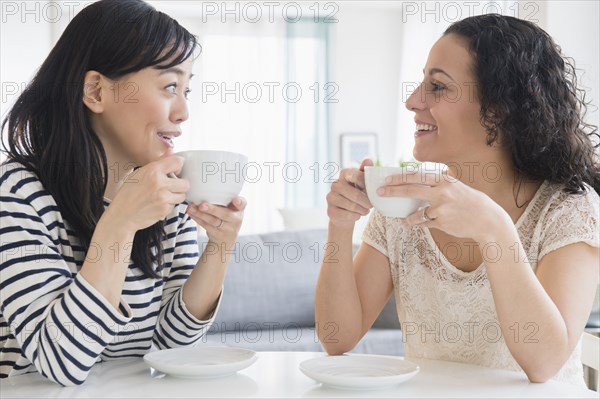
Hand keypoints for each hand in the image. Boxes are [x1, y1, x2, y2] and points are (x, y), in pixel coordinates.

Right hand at [105, 156, 189, 232]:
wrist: (122, 215)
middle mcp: (159, 183)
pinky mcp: (164, 210)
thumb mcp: (139, 173)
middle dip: (180, 185)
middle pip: (186, 183)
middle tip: (171, 187)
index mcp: (152, 170)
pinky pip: (174, 206)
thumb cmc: (129, 193)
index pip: (178, 162)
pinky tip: (158, 204)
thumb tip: (171, 151)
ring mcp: (163, 198)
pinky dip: (169, 205)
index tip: (175, 171)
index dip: (178, 167)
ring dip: (176, 196)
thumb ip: (159, 163)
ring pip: (182, 195)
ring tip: (164, 196)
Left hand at [186, 197, 245, 246]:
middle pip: (225, 215)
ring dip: (201, 214)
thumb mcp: (231, 208)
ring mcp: (227, 229)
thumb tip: (205, 186)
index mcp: (239, 209)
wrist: (226, 239)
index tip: (235, 200)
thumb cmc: (226, 217)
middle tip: (202, 205)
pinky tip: (191, 213)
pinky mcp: (218, 235)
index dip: (239, 202)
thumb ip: (224, 199)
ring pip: (213, 221)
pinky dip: (197, 219)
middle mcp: (236, 219)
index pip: (242, 204)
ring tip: (191, 208)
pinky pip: (206, 226)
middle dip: (213, 209)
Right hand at [326, 159, 372, 227]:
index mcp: (343, 174)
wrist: (344, 214)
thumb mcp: (362, 183)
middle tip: (371, 205)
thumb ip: (365, 172)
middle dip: (367, 202)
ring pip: (352, 206)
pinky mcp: (330, 211)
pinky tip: (357, 215)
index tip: (372, 191)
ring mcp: (330, 198)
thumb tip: (368, 160)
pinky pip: (348, 215)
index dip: (366, 185)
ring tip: (365, 210)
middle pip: (355, 195)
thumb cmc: (356, 195)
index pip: (357, 176)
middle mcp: (335, 184)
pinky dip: (356, 217)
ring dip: (362, 210)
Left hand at [378, 170, 510, 241]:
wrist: (487, 219)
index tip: (387, 178)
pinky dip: (417, 223)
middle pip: (411, 190)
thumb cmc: (469, 201)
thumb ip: (437, 182)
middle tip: (380, 192)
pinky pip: (424, 223)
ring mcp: (442, 209)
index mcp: (444, 180)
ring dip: (407, 217)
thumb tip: (415, 179)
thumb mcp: (455, 186)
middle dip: (393, 191)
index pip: (417, 175)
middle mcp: (442, 192)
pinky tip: (412, 224)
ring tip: (402, 219)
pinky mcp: (442, 223)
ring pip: (416, 212)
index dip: (399, 177)